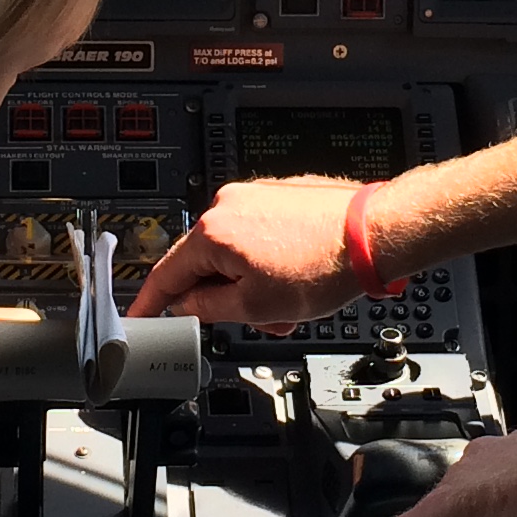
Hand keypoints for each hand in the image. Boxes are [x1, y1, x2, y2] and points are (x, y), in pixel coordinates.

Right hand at [130, 175, 365, 321]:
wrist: (376, 233)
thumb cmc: (325, 265)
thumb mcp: (255, 306)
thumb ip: (207, 307)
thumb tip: (185, 304)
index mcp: (213, 230)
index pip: (167, 272)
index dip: (152, 302)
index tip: (140, 317)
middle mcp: (229, 204)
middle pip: (206, 263)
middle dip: (226, 297)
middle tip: (254, 320)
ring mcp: (257, 196)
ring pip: (237, 253)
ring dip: (253, 283)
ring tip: (288, 304)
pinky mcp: (282, 196)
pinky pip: (260, 236)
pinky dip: (270, 263)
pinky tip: (299, 279)